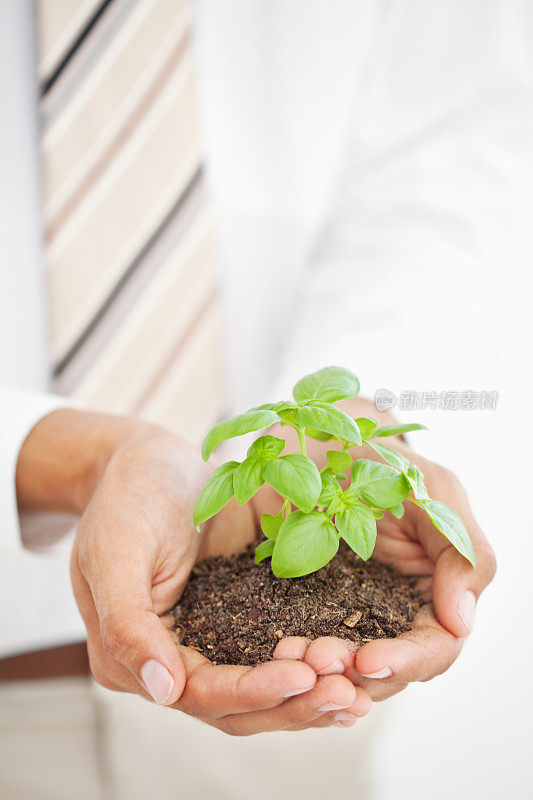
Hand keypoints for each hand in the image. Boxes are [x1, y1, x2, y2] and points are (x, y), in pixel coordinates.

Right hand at [16, 409, 370, 732]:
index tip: (304, 676)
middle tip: (349, 696)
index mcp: (132, 657)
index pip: (199, 694)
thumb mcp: (115, 550)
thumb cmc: (127, 496)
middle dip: (295, 704)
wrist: (152, 462)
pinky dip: (312, 658)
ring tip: (360, 690)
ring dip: (311, 694)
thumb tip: (163, 691)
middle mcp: (174, 660)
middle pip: (239, 706)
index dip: (253, 691)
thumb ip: (128, 622)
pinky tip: (353, 660)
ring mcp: (210, 641)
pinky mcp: (240, 616)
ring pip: (265, 688)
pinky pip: (278, 648)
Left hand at [254, 412, 495, 701]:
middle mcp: (391, 614)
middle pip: (385, 670)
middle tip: (318, 661)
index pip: (433, 648)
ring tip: (291, 657)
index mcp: (432, 595)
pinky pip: (301, 640)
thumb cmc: (389, 463)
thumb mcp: (435, 492)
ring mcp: (345, 614)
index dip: (406, 662)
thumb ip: (461, 551)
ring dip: (320, 671)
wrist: (328, 443)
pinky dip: (291, 653)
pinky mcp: (303, 607)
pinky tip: (274, 650)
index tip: (367, 661)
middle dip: (354, 672)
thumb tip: (459, 623)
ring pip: (341, 665)